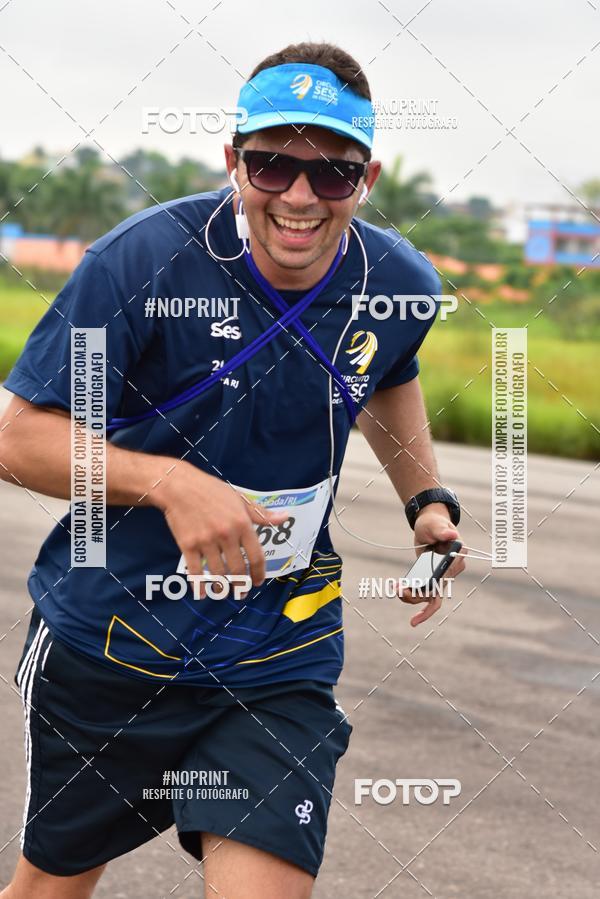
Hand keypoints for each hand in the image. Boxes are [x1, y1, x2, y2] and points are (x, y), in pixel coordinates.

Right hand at [154, 462, 287, 595]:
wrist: (179, 486)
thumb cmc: (211, 491)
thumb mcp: (240, 498)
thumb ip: (261, 514)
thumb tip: (284, 517)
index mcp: (242, 523)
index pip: (256, 556)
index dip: (259, 573)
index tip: (257, 582)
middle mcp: (226, 534)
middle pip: (238, 569)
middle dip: (241, 585)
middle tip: (241, 592)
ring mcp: (206, 541)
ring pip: (218, 573)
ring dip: (222, 587)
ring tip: (224, 591)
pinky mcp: (188, 545)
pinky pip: (196, 571)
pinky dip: (200, 585)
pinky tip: (203, 592)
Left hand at [399, 503, 466, 626]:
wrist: (429, 528)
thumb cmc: (433, 524)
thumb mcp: (435, 525)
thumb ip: (442, 531)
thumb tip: (452, 535)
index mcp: (457, 556)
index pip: (449, 574)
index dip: (436, 583)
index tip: (419, 585)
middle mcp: (453, 570)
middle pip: (439, 589)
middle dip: (418, 594)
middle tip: (399, 591)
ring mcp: (443, 577)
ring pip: (430, 596)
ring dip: (412, 597)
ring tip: (396, 590)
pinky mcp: (433, 580)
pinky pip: (424, 594)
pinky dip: (411, 595)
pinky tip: (398, 590)